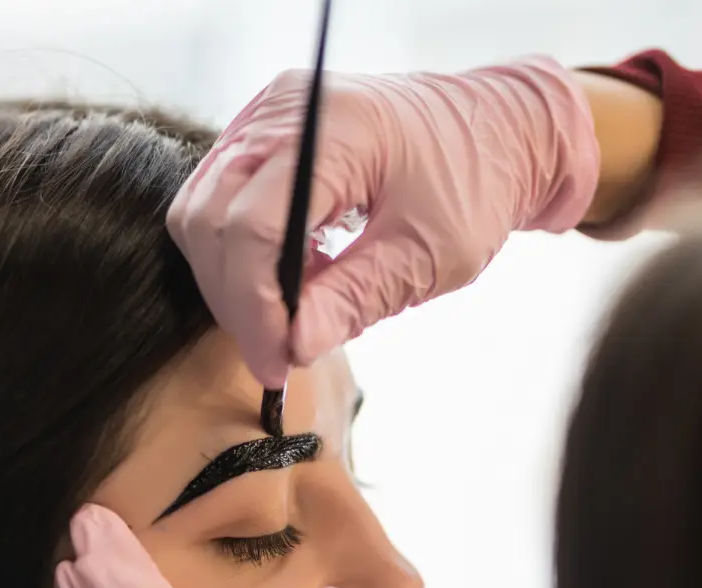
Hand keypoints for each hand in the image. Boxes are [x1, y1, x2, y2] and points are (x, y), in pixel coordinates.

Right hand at [167, 57, 600, 388]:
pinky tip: (293, 278)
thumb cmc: (476, 182)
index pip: (254, 226)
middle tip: (277, 354)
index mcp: (335, 130)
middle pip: (210, 217)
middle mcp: (286, 110)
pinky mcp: (264, 132)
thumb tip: (292, 345)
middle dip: (235, 299)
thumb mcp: (429, 256)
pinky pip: (220, 199)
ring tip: (293, 313)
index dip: (254, 307)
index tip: (275, 363)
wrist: (498, 130)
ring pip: (202, 211)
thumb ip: (355, 299)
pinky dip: (243, 253)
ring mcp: (268, 115)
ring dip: (233, 278)